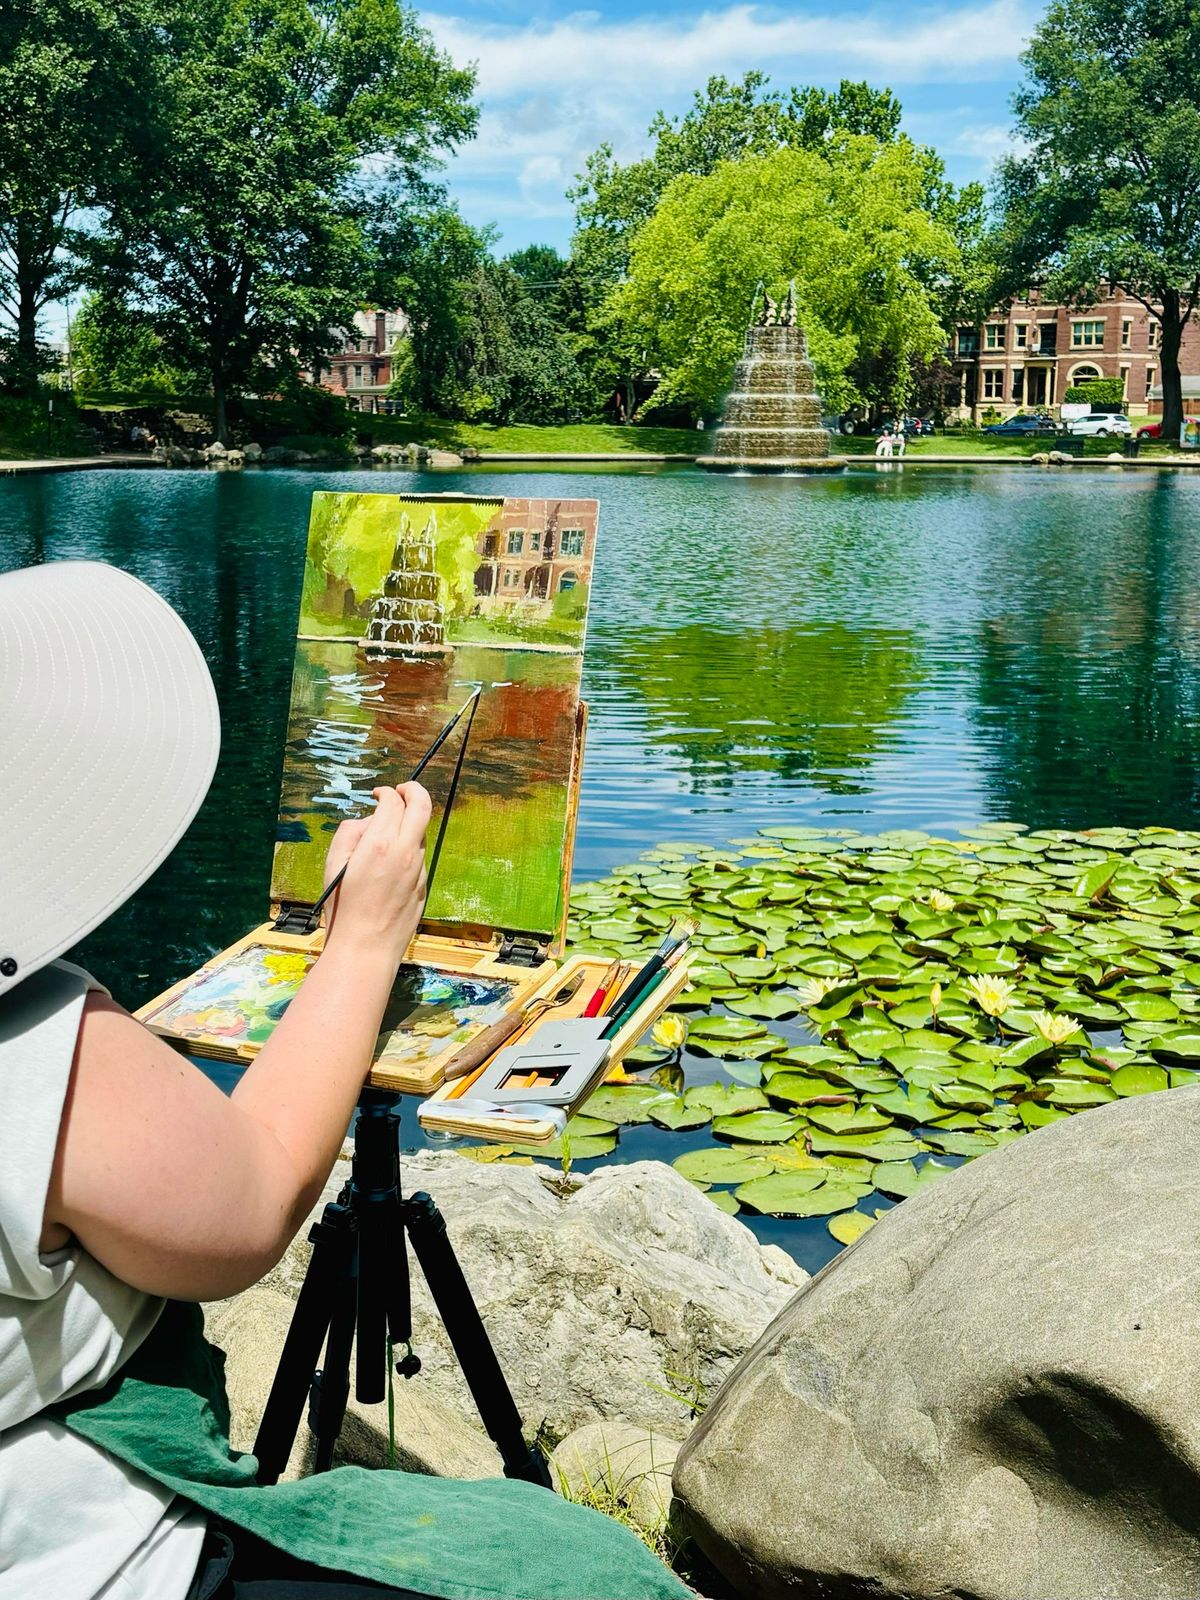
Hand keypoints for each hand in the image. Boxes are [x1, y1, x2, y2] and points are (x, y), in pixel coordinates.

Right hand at [321, 782, 430, 964]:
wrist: (365, 948)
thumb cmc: (343, 908)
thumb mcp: (333, 864)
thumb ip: (350, 833)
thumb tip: (368, 821)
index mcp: (381, 843)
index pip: (393, 801)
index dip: (386, 792)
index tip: (379, 794)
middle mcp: (405, 852)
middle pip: (422, 806)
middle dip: (413, 790)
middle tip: (402, 789)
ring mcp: (418, 870)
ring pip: (421, 833)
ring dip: (409, 824)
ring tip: (387, 834)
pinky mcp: (423, 885)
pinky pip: (418, 857)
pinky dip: (408, 849)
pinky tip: (390, 864)